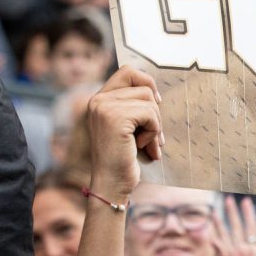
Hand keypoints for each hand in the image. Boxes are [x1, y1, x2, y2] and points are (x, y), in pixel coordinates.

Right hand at [86, 66, 161, 202]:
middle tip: (153, 135)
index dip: (147, 83)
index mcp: (100, 100)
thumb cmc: (124, 158)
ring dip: (155, 125)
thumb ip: (134, 107)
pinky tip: (143, 147)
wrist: (112, 184)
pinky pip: (150, 114)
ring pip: (149, 101)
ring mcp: (104, 107)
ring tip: (146, 144)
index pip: (128, 72)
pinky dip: (154, 132)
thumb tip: (157, 93)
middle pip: (144, 87)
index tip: (156, 103)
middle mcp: (98, 100)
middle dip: (155, 112)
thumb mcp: (129, 127)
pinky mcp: (115, 117)